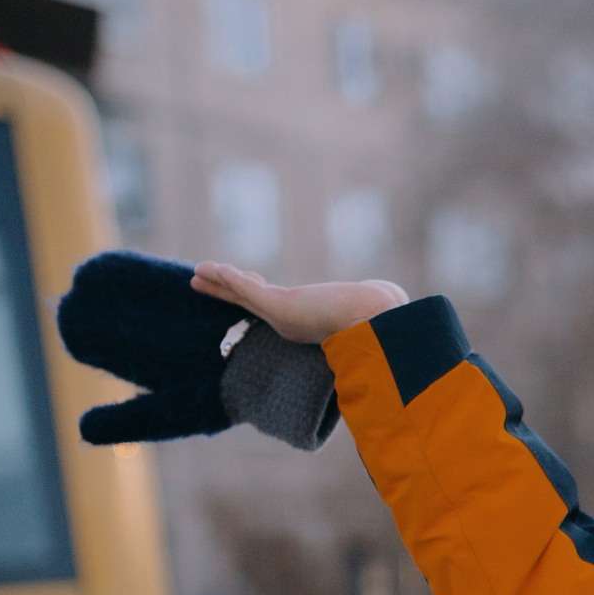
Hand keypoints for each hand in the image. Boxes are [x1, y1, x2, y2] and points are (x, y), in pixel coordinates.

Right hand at [192, 263, 406, 344]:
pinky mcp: (278, 306)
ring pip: (243, 295)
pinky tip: (205, 269)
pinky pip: (243, 289)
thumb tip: (397, 299)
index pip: (275, 305)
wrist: (380, 325)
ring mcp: (282, 316)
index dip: (257, 293)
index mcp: (310, 324)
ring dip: (219, 283)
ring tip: (196, 274)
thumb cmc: (384, 320)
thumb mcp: (374, 305)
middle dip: (227, 291)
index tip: (248, 281)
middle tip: (203, 282)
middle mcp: (292, 324)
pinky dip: (224, 278)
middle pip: (251, 303)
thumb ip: (377, 303)